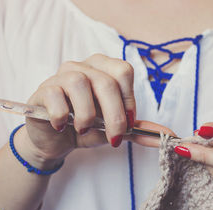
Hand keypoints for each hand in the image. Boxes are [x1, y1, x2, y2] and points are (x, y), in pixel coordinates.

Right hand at [17, 54, 135, 168]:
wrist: (54, 140)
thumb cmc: (86, 129)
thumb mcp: (115, 130)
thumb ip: (139, 130)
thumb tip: (168, 135)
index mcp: (104, 69)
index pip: (124, 72)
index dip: (128, 100)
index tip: (127, 125)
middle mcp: (84, 66)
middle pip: (106, 82)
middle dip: (114, 116)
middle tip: (113, 138)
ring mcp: (61, 75)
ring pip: (80, 84)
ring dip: (86, 115)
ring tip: (83, 129)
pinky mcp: (44, 89)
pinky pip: (55, 95)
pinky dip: (62, 116)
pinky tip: (62, 126)